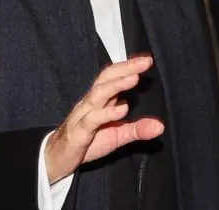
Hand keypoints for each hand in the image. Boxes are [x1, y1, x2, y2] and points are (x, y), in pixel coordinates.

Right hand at [44, 56, 164, 183]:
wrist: (58, 157)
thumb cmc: (87, 141)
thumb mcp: (117, 136)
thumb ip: (137, 129)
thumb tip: (160, 126)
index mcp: (100, 100)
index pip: (112, 76)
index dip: (128, 66)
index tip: (146, 60)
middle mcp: (91, 103)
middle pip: (106, 79)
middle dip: (125, 68)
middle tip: (144, 62)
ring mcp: (83, 115)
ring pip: (98, 94)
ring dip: (116, 84)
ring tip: (134, 78)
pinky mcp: (79, 131)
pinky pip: (92, 119)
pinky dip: (108, 113)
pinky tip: (122, 108)